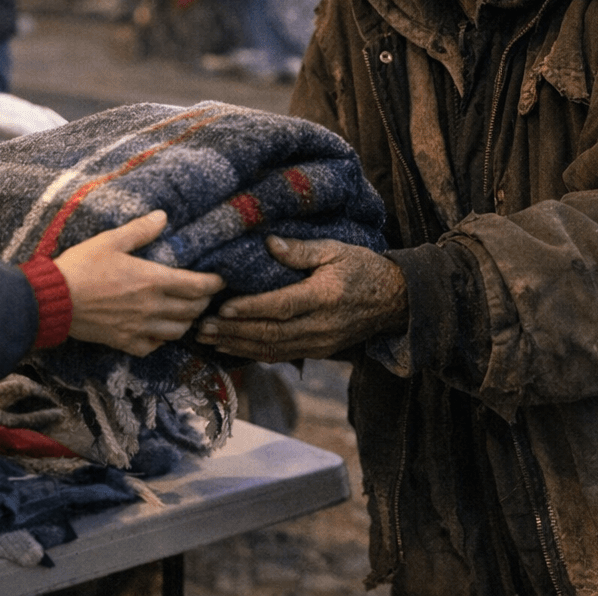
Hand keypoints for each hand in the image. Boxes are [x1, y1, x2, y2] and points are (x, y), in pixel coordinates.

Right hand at [54, 211, 224, 357]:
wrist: (54, 300)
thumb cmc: (82, 267)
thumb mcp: (110, 240)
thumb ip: (140, 231)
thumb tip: (163, 217)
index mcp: (153, 280)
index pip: (197, 286)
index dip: (213, 284)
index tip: (220, 280)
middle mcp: (152, 307)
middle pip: (192, 310)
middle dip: (203, 302)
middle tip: (204, 294)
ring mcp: (140, 328)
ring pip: (177, 331)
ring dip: (187, 322)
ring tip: (186, 312)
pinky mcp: (124, 342)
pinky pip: (153, 346)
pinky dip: (161, 340)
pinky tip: (158, 332)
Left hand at [195, 237, 406, 361]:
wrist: (395, 300)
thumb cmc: (362, 268)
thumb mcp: (335, 250)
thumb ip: (302, 249)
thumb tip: (268, 243)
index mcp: (325, 297)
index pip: (282, 306)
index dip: (251, 309)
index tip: (223, 307)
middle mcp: (321, 325)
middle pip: (271, 333)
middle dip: (234, 331)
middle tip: (202, 326)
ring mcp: (320, 342)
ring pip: (273, 349)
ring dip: (238, 345)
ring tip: (208, 339)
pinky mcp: (319, 351)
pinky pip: (282, 355)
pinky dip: (254, 354)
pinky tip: (232, 348)